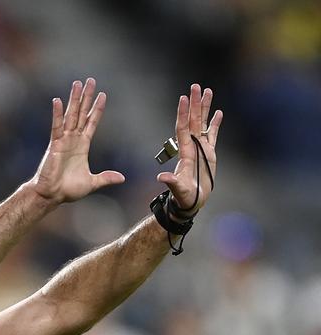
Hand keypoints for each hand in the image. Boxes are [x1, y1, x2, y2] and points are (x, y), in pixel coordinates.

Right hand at [31, 77, 124, 203]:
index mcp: (82, 146)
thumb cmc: (68, 189)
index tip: (103, 95)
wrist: (52, 194)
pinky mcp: (54, 144)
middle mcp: (73, 139)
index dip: (97, 109)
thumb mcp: (92, 183)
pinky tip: (57, 101)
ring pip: (70, 115)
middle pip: (81, 113)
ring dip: (74, 99)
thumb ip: (105, 178)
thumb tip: (122, 178)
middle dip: (87, 97)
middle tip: (91, 81)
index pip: (91, 123)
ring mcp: (63, 140)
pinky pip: (56, 126)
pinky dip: (56, 113)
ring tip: (77, 84)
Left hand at [157, 83, 222, 214]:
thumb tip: (161, 178)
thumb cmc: (183, 196)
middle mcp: (192, 146)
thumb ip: (171, 182)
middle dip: (194, 103)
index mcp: (185, 151)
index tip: (183, 98)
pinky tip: (218, 112)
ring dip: (205, 108)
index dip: (183, 113)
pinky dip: (215, 123)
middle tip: (195, 86)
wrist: (191, 201)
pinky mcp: (210, 153)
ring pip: (203, 123)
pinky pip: (213, 134)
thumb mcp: (177, 189)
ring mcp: (201, 148)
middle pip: (193, 120)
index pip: (183, 127)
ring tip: (207, 91)